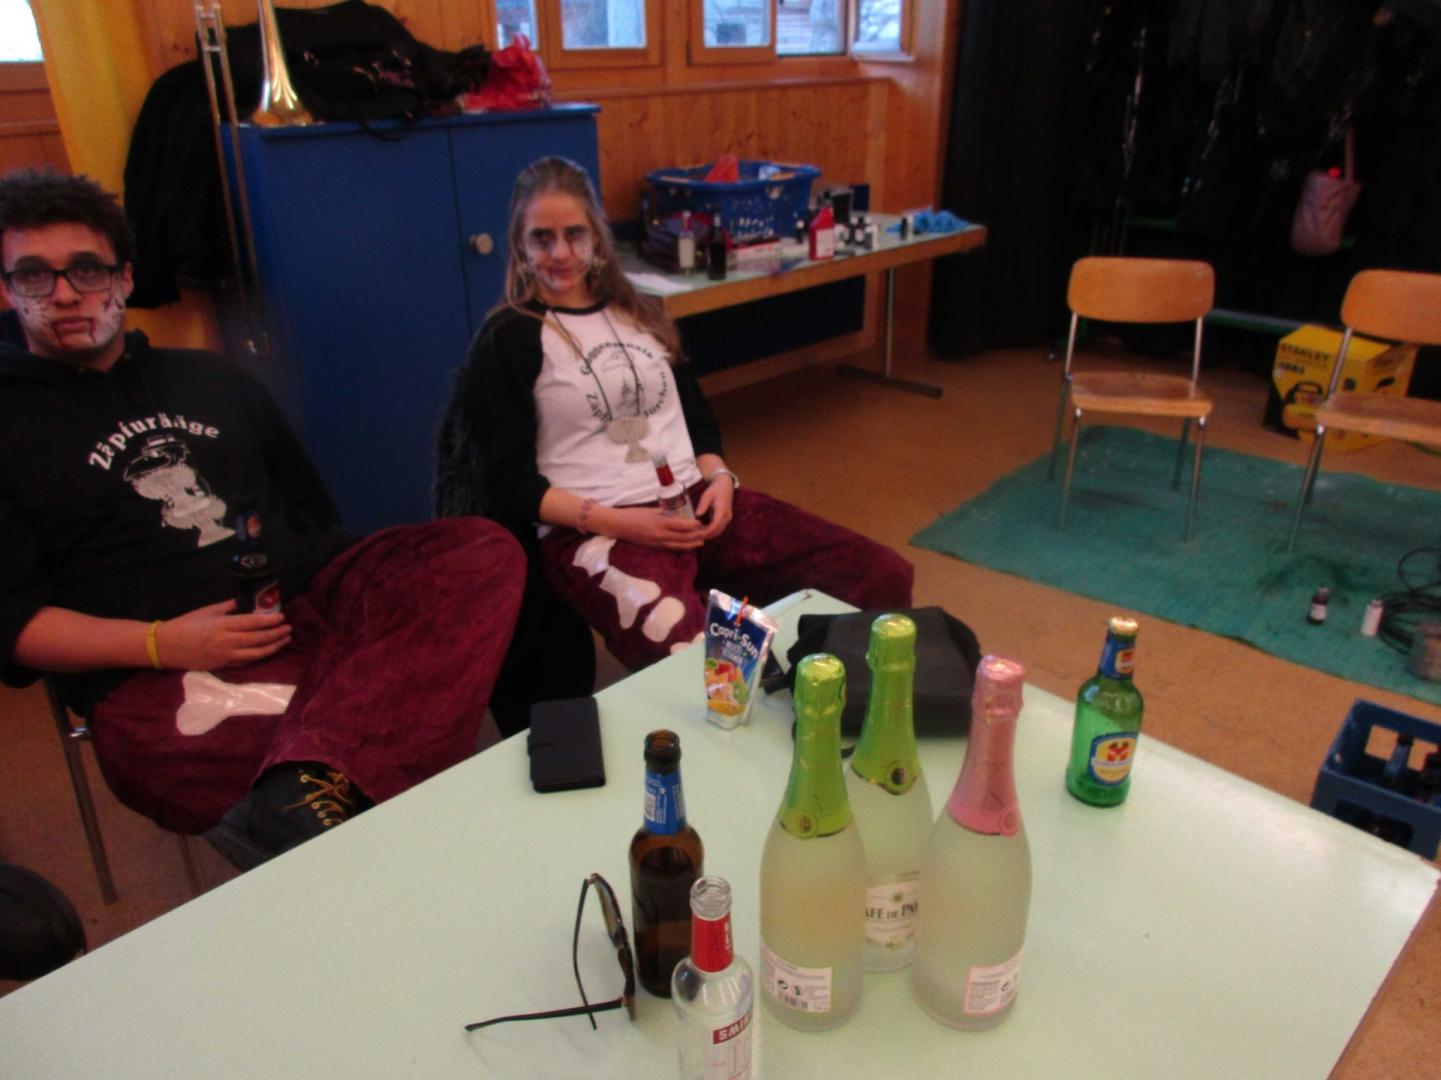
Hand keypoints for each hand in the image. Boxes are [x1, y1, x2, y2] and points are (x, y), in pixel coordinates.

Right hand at [154, 600, 291, 670]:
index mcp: (222, 625)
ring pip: (256, 653)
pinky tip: (269, 650)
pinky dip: (260, 656)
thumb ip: (228, 607)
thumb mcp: (207, 611)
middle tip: (288, 628)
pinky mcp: (223, 665)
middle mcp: (226, 641)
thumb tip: (246, 602)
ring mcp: (225, 656)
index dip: (269, 621)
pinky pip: (246, 661)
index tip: (282, 617)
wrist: (166, 646)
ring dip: (273, 646)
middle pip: (258, 638)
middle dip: (276, 634)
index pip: (252, 623)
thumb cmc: (186, 625)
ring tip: (285, 640)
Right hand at [611, 507, 704, 550]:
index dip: (692, 525)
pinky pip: (670, 548)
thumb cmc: (635, 514)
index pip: (681, 525)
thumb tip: (679, 515)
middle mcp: (660, 534)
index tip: (700, 523)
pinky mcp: (654, 547)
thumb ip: (666, 514)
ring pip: (678, 545)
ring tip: (701, 543)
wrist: (620, 525)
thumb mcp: (653, 510)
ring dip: (690, 544)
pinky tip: (687, 547)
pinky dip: (680, 548)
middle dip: (695, 536)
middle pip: (682, 537)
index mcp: (660, 522)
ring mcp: (657, 542)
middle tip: (706, 534)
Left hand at [695, 475, 734, 539]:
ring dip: (708, 535)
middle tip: (692, 537)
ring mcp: (727, 519)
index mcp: (722, 511)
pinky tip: (701, 531)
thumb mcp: (707, 495)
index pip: (715, 526)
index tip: (696, 534)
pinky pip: (718, 529)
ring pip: (718, 532)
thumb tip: (697, 514)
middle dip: (705, 536)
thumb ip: (703, 505)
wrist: (726, 486)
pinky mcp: (725, 520)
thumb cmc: (715, 490)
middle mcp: (727, 517)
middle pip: (717, 532)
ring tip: (695, 535)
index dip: (706, 532)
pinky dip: (710, 532)